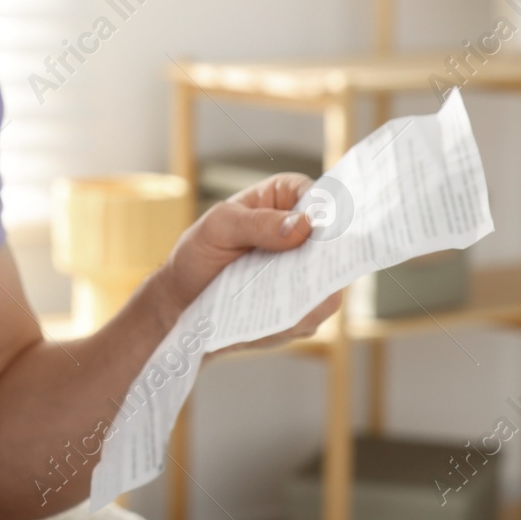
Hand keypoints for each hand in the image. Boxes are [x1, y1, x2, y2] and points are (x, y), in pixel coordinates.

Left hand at [155, 173, 342, 349]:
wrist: (185, 298)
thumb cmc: (201, 251)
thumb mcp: (218, 227)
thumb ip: (257, 223)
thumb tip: (304, 225)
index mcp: (287, 200)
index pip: (321, 198)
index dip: (330, 211)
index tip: (321, 227)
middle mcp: (308, 238)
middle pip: (335, 246)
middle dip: (325, 259)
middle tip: (306, 269)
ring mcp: (310, 276)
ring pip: (328, 286)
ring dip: (308, 295)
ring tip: (279, 300)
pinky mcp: (305, 310)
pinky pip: (311, 315)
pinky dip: (293, 318)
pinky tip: (271, 321)